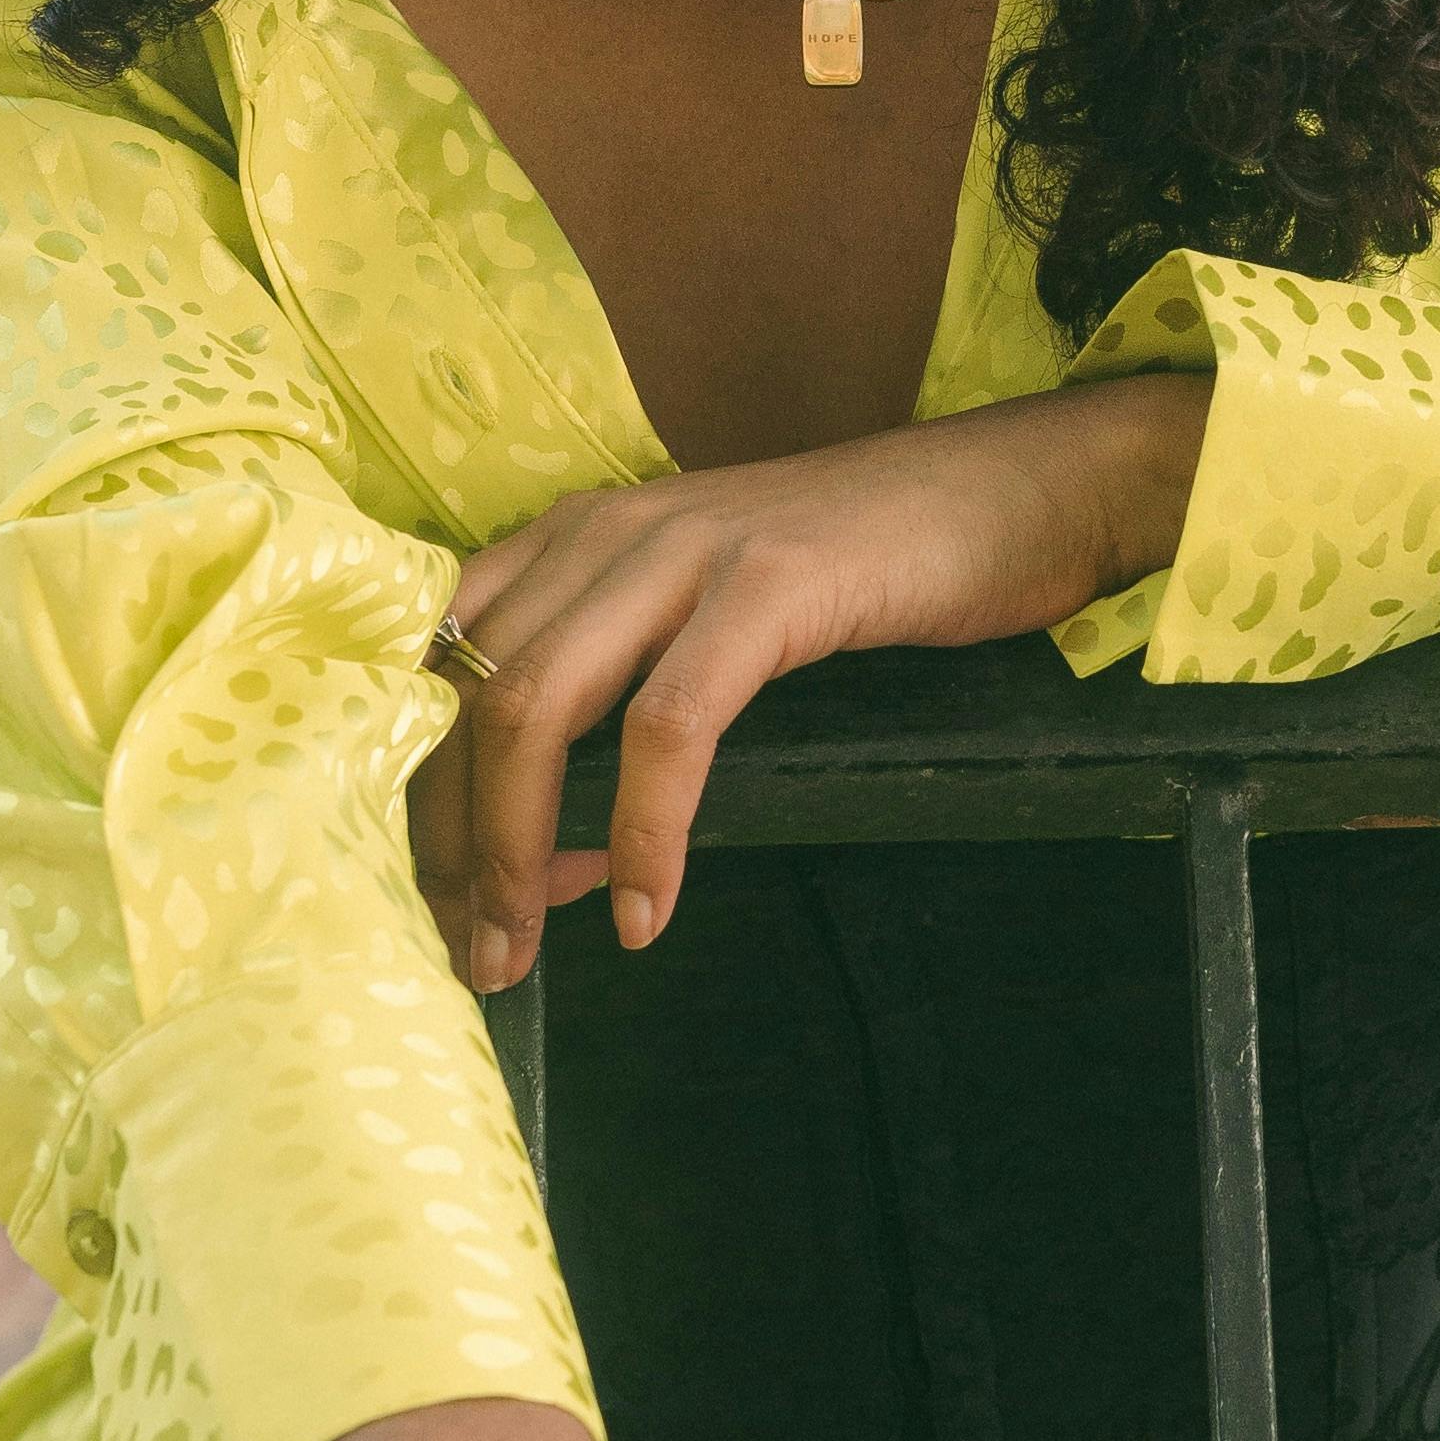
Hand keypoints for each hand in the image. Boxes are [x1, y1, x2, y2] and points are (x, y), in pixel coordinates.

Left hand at [411, 372, 1210, 992]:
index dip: (417, 784)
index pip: (442, 659)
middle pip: (470, 695)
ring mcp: (689, 548)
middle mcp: (609, 527)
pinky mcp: (771, 584)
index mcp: (578, 533)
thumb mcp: (708, 605)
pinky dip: (643, 830)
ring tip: (525, 948)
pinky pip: (670, 723)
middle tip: (475, 951)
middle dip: (451, 841)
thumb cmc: (870, 567)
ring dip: (516, 847)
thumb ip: (621, 680)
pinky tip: (645, 909)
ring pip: (540, 705)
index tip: (442, 894)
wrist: (1021, 489)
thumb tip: (553, 835)